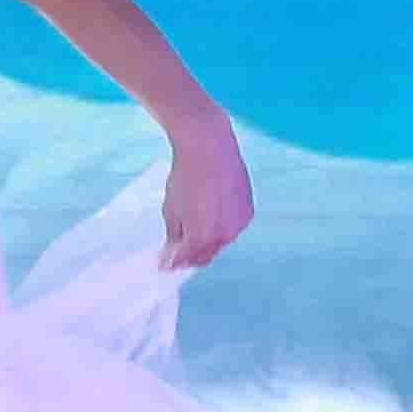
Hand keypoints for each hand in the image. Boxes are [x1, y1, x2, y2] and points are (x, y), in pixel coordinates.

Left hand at [160, 111, 256, 270]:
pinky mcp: (248, 211)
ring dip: (206, 240)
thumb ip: (173, 237)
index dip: (174, 262)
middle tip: (177, 250)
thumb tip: (172, 255)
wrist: (209, 148)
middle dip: (191, 255)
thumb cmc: (186, 176)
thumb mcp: (171, 209)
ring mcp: (239, 223)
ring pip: (220, 241)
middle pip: (206, 255)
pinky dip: (220, 226)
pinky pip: (232, 227)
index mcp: (203, 236)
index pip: (187, 260)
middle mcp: (225, 234)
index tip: (164, 263)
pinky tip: (210, 212)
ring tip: (193, 225)